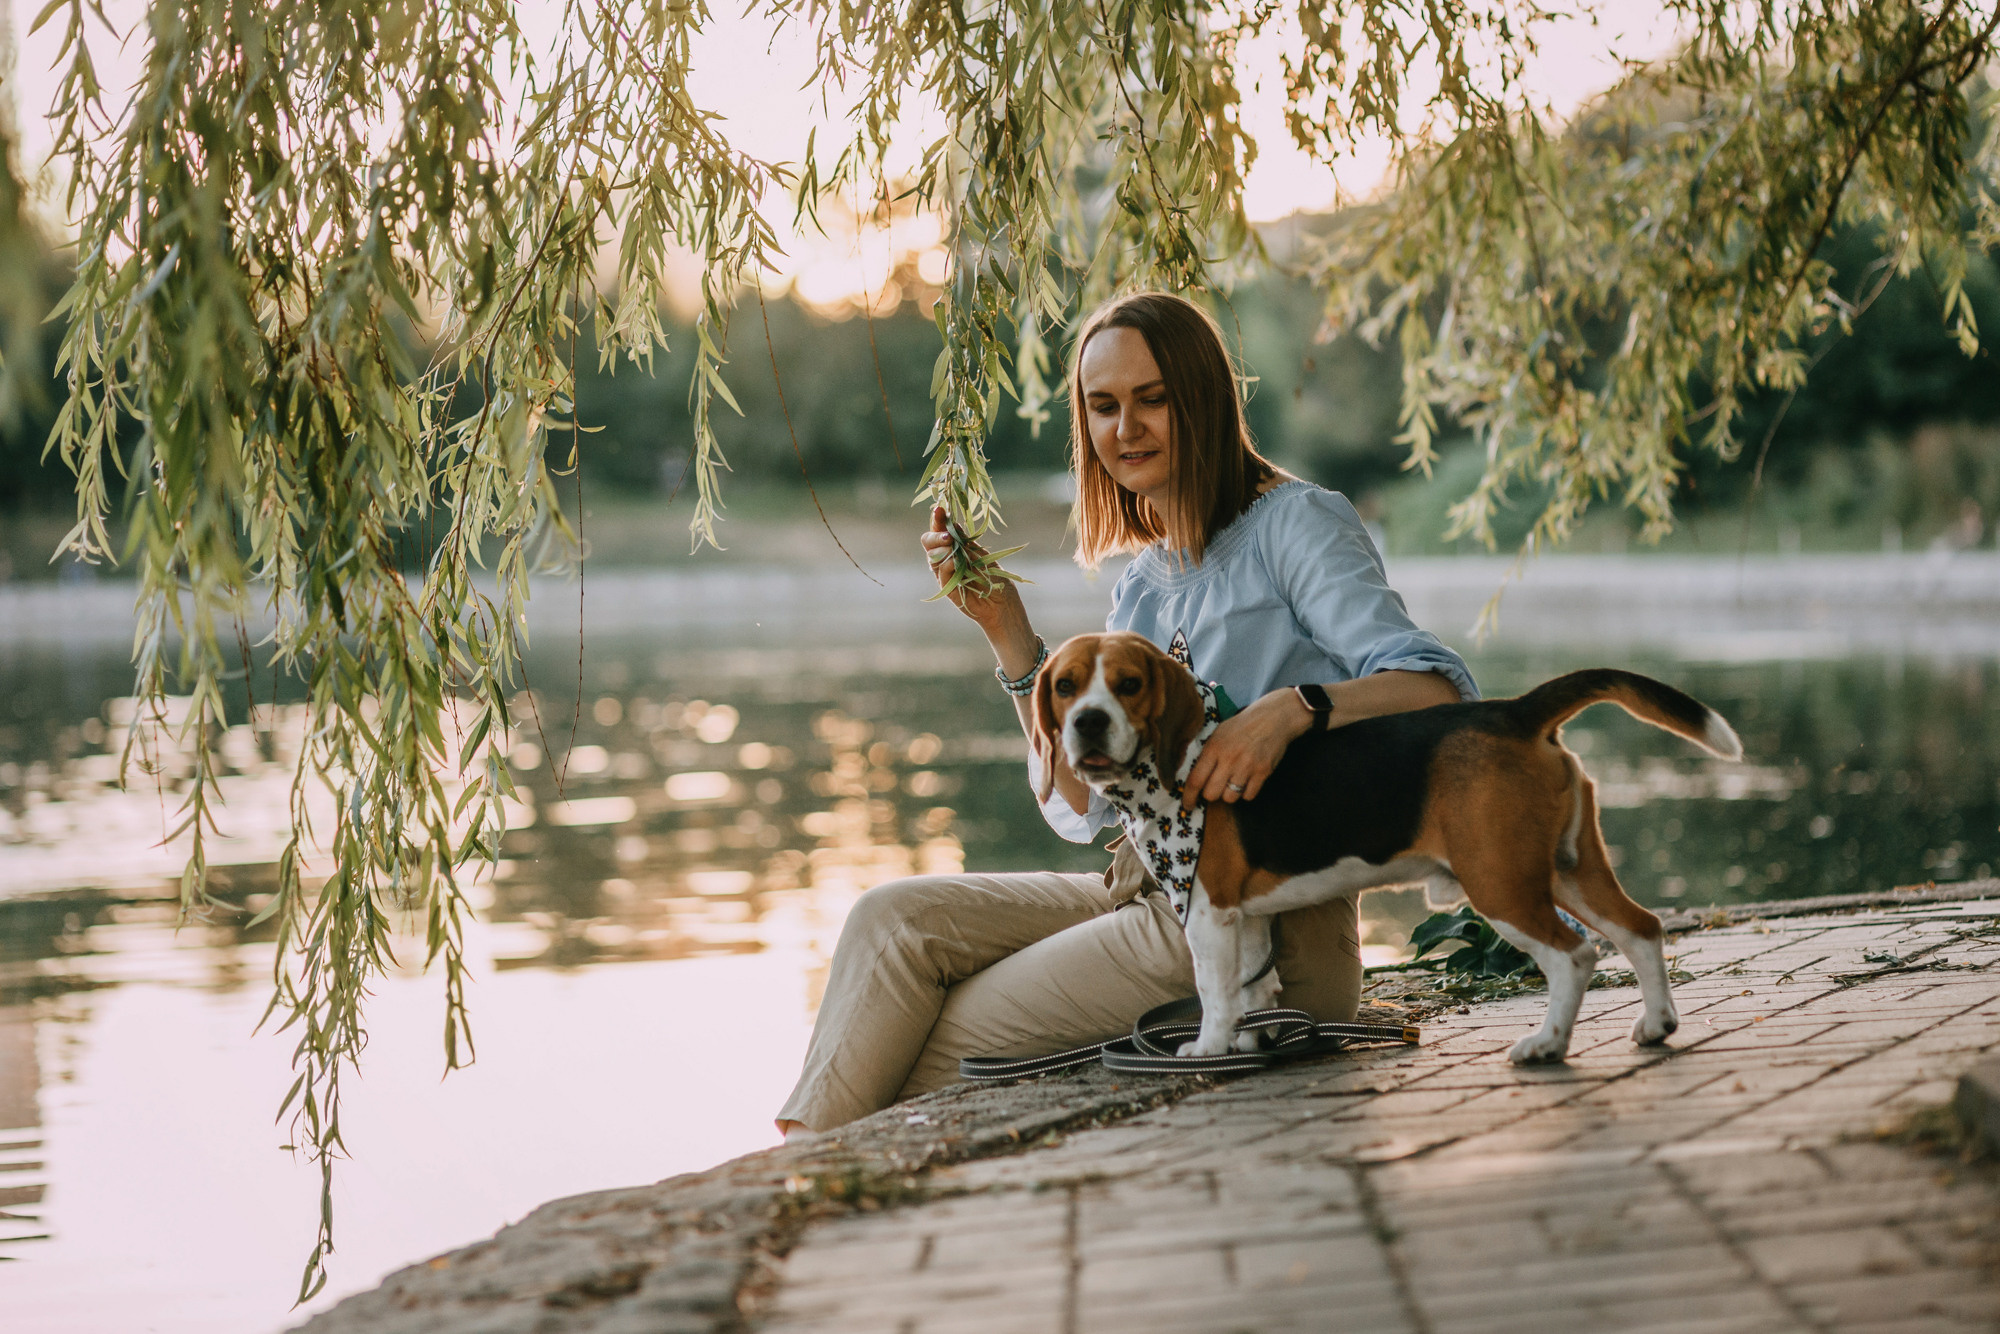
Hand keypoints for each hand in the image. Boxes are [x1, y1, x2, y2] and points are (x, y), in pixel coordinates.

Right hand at [920, 506, 1038, 675]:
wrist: (1003, 604)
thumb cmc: (995, 578)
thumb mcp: (982, 554)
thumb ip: (966, 541)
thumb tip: (953, 521)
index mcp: (954, 548)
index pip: (940, 530)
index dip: (938, 519)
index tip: (939, 508)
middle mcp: (945, 559)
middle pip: (928, 542)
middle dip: (934, 533)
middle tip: (947, 533)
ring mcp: (944, 574)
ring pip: (932, 557)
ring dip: (940, 548)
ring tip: (950, 543)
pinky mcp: (947, 589)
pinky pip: (941, 574)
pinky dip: (946, 565)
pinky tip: (953, 560)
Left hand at [1182, 688, 1313, 810]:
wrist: (1273, 718)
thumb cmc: (1242, 726)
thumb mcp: (1218, 734)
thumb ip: (1206, 755)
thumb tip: (1192, 778)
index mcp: (1214, 748)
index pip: (1195, 780)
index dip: (1189, 797)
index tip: (1188, 805)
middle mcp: (1229, 759)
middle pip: (1211, 794)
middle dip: (1210, 794)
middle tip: (1215, 787)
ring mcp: (1247, 766)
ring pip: (1230, 798)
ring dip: (1229, 793)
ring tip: (1233, 780)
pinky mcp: (1263, 772)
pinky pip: (1248, 796)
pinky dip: (1246, 792)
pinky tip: (1247, 779)